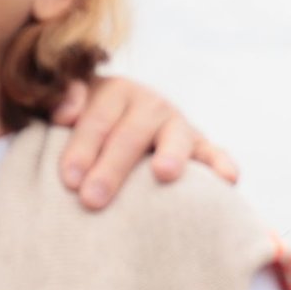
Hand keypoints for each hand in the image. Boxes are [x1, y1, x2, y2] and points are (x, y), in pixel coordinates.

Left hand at [47, 74, 238, 206]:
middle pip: (130, 134)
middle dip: (111, 167)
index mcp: (115, 91)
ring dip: (170, 154)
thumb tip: (63, 113)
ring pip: (175, 138)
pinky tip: (227, 178)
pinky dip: (221, 163)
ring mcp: (177, 125)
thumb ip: (62, 100)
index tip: (68, 179)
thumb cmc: (88, 126)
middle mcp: (149, 104)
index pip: (96, 120)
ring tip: (163, 173)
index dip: (81, 147)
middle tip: (92, 199)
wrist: (124, 123)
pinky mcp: (200, 145)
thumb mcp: (70, 104)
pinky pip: (214, 152)